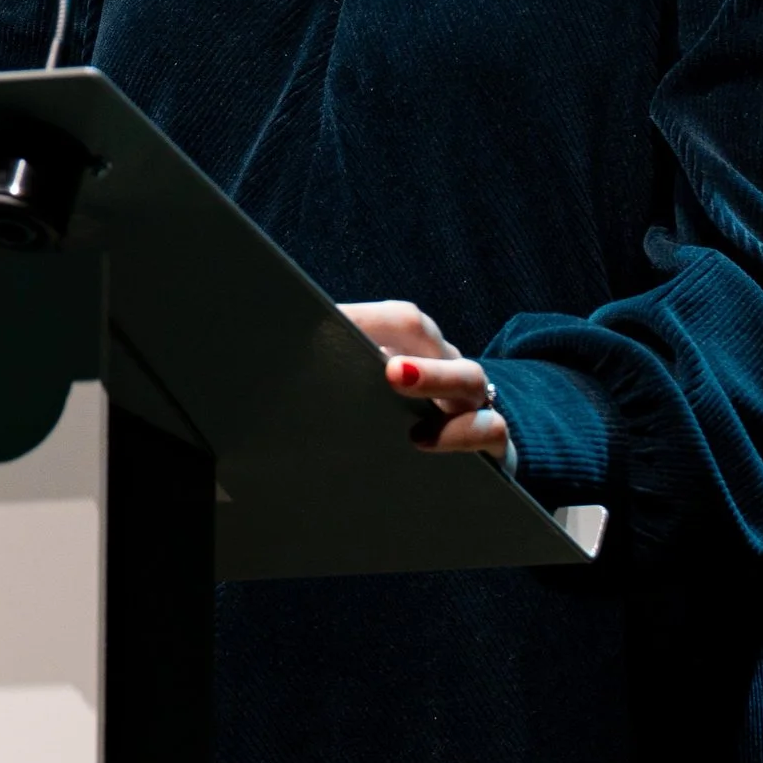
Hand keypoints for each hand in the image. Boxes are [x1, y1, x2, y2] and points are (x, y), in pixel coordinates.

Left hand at [340, 300, 516, 465]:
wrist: (468, 441)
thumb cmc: (394, 414)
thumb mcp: (365, 389)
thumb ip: (336, 369)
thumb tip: (273, 359)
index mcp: (411, 343)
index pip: (396, 318)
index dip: (363, 320)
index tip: (325, 329)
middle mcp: (443, 362)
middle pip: (426, 336)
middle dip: (395, 342)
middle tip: (386, 370)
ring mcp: (471, 399)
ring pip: (469, 377)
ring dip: (436, 381)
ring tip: (403, 402)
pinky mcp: (490, 439)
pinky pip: (489, 428)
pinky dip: (461, 434)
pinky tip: (424, 444)